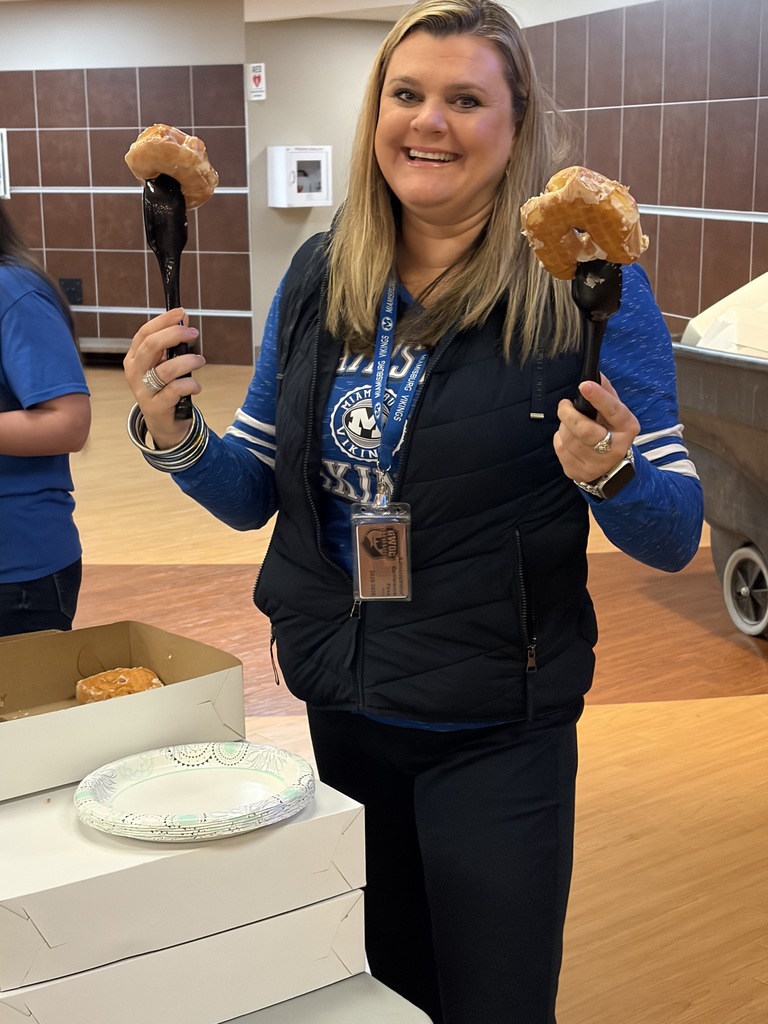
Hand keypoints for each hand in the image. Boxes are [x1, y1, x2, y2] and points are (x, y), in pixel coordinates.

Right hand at [123, 309, 204, 449]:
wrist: (164, 422)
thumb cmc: (165, 388)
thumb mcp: (166, 363)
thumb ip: (172, 343)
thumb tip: (184, 318)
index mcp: (134, 358)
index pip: (145, 333)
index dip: (163, 321)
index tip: (181, 312)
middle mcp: (135, 372)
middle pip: (151, 346)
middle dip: (175, 335)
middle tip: (194, 333)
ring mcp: (143, 390)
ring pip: (166, 369)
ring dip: (188, 361)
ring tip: (200, 360)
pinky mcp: (156, 406)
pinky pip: (175, 390)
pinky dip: (190, 385)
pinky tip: (196, 386)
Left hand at [554, 374, 638, 482]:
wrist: (611, 468)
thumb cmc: (611, 431)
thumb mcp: (615, 412)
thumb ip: (606, 393)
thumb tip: (595, 374)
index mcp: (627, 427)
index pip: (613, 410)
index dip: (598, 397)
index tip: (584, 385)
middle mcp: (615, 448)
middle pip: (585, 430)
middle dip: (568, 414)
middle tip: (564, 405)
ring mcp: (596, 464)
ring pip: (569, 438)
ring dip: (563, 426)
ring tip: (569, 422)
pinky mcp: (578, 472)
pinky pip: (560, 449)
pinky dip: (560, 438)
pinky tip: (568, 437)